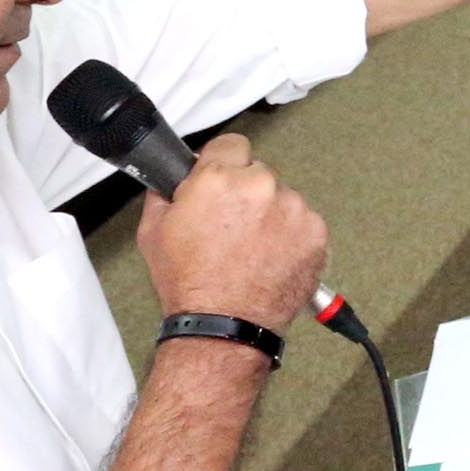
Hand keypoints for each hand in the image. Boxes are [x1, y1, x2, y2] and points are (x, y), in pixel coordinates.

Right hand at [136, 134, 330, 327]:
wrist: (223, 326)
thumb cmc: (189, 283)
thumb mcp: (153, 232)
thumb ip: (165, 194)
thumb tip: (172, 180)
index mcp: (219, 178)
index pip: (232, 145)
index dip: (224, 164)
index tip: (222, 180)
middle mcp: (260, 186)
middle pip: (258, 174)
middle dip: (247, 194)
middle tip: (232, 227)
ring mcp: (294, 209)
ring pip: (283, 199)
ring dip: (272, 216)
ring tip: (252, 251)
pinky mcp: (316, 234)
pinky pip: (304, 224)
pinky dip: (292, 238)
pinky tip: (272, 260)